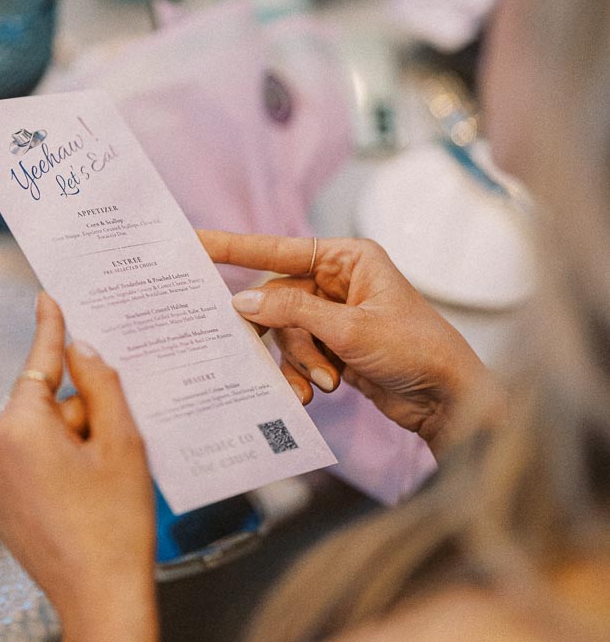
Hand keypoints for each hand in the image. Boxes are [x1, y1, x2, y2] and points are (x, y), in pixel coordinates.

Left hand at [0, 293, 155, 630]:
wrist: (100, 603)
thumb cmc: (116, 522)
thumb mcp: (121, 442)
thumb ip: (101, 385)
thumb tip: (81, 349)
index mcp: (19, 428)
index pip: (39, 365)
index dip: (50, 330)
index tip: (48, 298)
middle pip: (43, 405)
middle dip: (80, 413)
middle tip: (118, 444)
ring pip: (37, 437)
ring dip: (71, 442)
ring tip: (106, 480)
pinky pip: (28, 466)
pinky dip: (56, 468)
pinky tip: (88, 497)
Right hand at [199, 231, 489, 457]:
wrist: (449, 399)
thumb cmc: (417, 351)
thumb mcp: (351, 329)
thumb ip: (293, 313)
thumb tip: (244, 300)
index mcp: (348, 258)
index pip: (278, 249)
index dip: (232, 247)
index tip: (194, 241)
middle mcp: (338, 280)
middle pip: (278, 299)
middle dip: (284, 334)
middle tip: (269, 353)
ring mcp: (335, 314)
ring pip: (286, 332)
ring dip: (299, 360)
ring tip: (324, 382)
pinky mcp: (334, 345)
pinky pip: (298, 354)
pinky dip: (303, 373)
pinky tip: (317, 393)